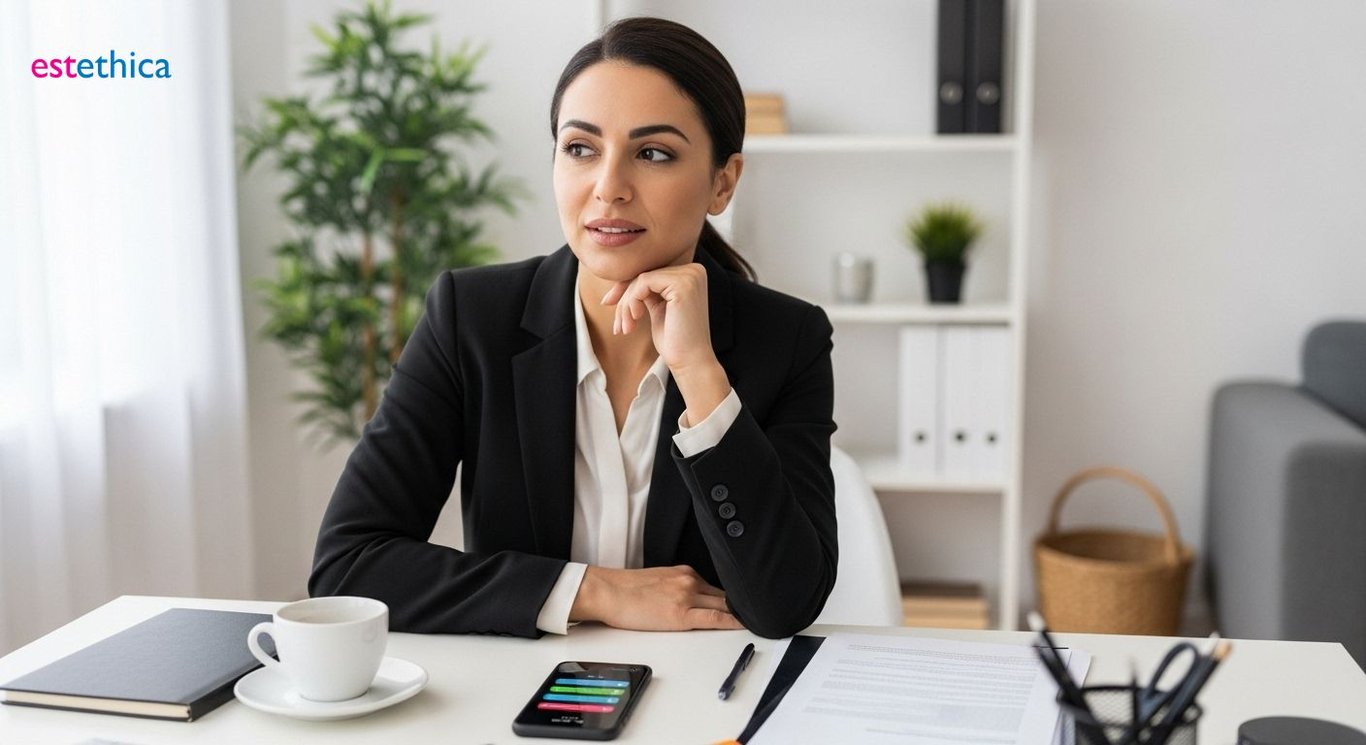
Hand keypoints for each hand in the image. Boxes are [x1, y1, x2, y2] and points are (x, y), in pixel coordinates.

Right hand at [570, 565, 743, 631]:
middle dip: (744, 604)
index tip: (750, 600)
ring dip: (742, 613)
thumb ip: (680, 588)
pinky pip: (714, 618)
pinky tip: (745, 625)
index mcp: (685, 572)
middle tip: (764, 609)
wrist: (608, 591)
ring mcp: (687, 596)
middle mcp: (690, 580)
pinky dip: (732, 622)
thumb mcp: (659, 581)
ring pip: (724, 606)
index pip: (719, 586)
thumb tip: (695, 601)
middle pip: (726, 595)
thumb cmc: (626, 590)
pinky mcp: (681, 613)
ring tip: (759, 618)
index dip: (737, 596)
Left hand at [601, 263, 712, 371]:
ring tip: (626, 327)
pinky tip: (635, 320)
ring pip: (641, 279)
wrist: (690, 362)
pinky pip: (643, 282)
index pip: (650, 273)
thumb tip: (622, 280)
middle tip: (618, 325)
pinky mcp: (682, 284)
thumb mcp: (659, 309)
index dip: (626, 289)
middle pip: (644, 274)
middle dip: (624, 299)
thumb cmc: (674, 341)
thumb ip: (649, 291)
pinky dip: (632, 301)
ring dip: (626, 304)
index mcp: (691, 274)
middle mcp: (694, 270)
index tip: (607, 303)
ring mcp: (689, 275)